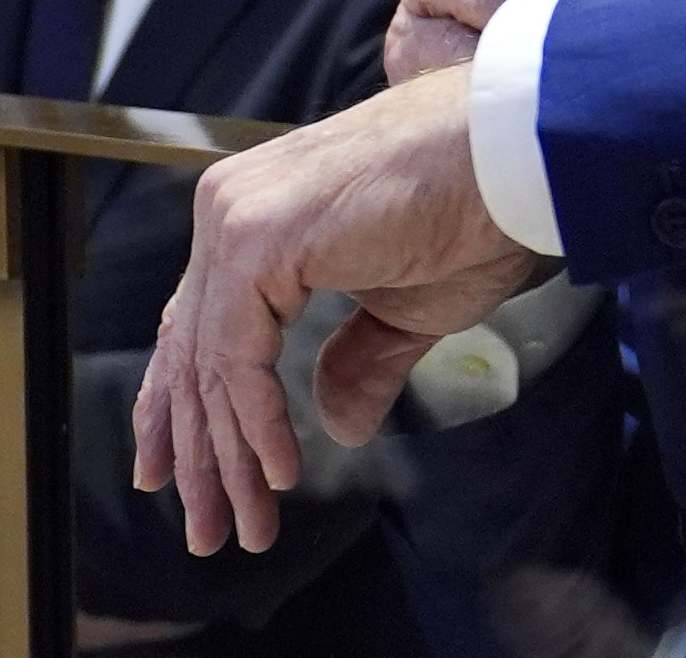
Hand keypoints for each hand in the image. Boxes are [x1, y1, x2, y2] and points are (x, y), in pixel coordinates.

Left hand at [131, 65, 533, 556]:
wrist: (511, 156)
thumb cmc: (472, 212)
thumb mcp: (403, 308)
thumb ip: (359, 361)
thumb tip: (338, 424)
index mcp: (257, 214)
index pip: (198, 325)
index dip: (181, 406)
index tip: (174, 475)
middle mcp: (231, 208)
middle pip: (192, 351)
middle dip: (200, 452)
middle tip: (209, 530)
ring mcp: (238, 217)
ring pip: (209, 362)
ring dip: (228, 457)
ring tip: (243, 527)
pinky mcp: (258, 237)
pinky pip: (237, 355)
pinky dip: (256, 421)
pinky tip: (279, 473)